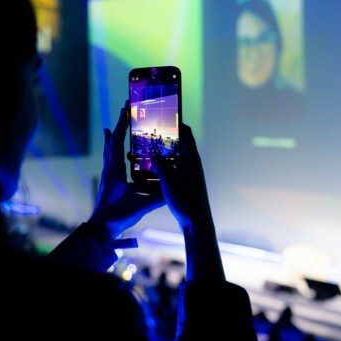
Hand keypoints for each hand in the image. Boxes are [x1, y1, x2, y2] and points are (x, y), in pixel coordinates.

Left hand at [88, 103, 164, 237]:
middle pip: (112, 142)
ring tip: (116, 125)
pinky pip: (109, 159)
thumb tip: (172, 191)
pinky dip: (111, 148)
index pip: (118, 143)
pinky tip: (112, 147)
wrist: (100, 228)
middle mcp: (110, 170)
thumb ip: (155, 199)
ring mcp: (108, 174)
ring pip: (109, 150)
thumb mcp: (139, 207)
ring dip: (114, 136)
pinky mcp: (108, 180)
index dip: (121, 126)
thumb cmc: (116, 217)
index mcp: (115, 172)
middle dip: (119, 126)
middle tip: (124, 111)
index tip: (125, 111)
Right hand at [152, 124, 223, 281]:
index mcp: (191, 158)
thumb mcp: (169, 180)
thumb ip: (160, 164)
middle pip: (177, 145)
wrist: (196, 223)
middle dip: (163, 141)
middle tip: (148, 136)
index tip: (164, 117)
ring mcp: (189, 175)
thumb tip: (154, 155)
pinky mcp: (185, 185)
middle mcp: (192, 164)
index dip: (176, 124)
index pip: (186, 133)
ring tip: (144, 155)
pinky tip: (148, 174)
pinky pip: (171, 172)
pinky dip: (161, 170)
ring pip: (173, 160)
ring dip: (160, 157)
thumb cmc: (186, 200)